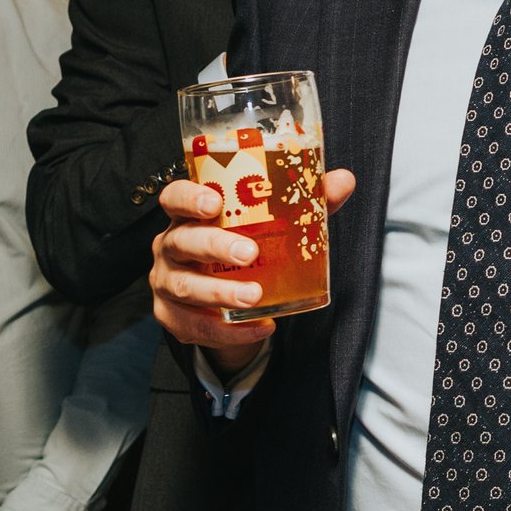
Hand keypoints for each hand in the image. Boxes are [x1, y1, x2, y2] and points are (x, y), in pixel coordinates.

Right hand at [150, 171, 355, 373]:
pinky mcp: (173, 316)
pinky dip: (229, 330)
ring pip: (185, 286)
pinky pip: (195, 325)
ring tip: (255, 296)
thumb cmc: (248, 245)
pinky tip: (260, 327)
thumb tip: (344, 180)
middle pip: (181, 241)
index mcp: (191, 215)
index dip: (188, 197)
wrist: (231, 299)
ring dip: (220, 292)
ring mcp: (167, 281)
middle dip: (214, 246)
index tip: (213, 202)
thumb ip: (306, 202)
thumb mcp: (276, 223)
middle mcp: (171, 245)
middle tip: (249, 253)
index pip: (174, 197)